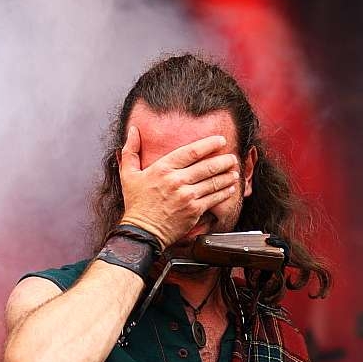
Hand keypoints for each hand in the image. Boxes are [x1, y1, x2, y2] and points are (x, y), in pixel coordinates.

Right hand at [118, 126, 239, 247]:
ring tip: (234, 171)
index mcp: (163, 168)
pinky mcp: (194, 210)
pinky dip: (225, 192)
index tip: (220, 140)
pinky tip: (230, 188)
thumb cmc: (136, 204)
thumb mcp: (128, 174)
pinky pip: (214, 198)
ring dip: (227, 175)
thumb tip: (133, 129)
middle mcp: (177, 180)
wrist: (141, 232)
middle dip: (224, 160)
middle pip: (207, 166)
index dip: (209, 144)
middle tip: (232, 157)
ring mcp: (187, 196)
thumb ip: (131, 150)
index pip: (192, 151)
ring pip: (214, 182)